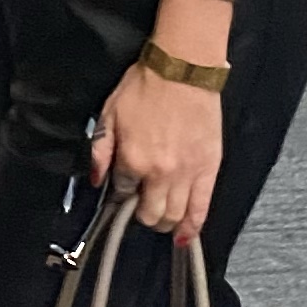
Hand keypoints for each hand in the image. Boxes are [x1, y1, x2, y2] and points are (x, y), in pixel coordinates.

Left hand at [94, 54, 222, 246]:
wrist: (183, 69)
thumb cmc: (146, 86)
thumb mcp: (110, 113)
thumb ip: (100, 151)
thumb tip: (97, 181)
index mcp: (133, 159)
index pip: (122, 193)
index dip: (120, 194)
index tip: (122, 191)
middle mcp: (160, 173)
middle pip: (149, 213)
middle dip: (140, 215)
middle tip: (139, 207)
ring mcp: (187, 173)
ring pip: (174, 216)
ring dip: (164, 223)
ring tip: (159, 217)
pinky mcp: (209, 169)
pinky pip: (202, 207)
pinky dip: (193, 227)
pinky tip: (185, 238)